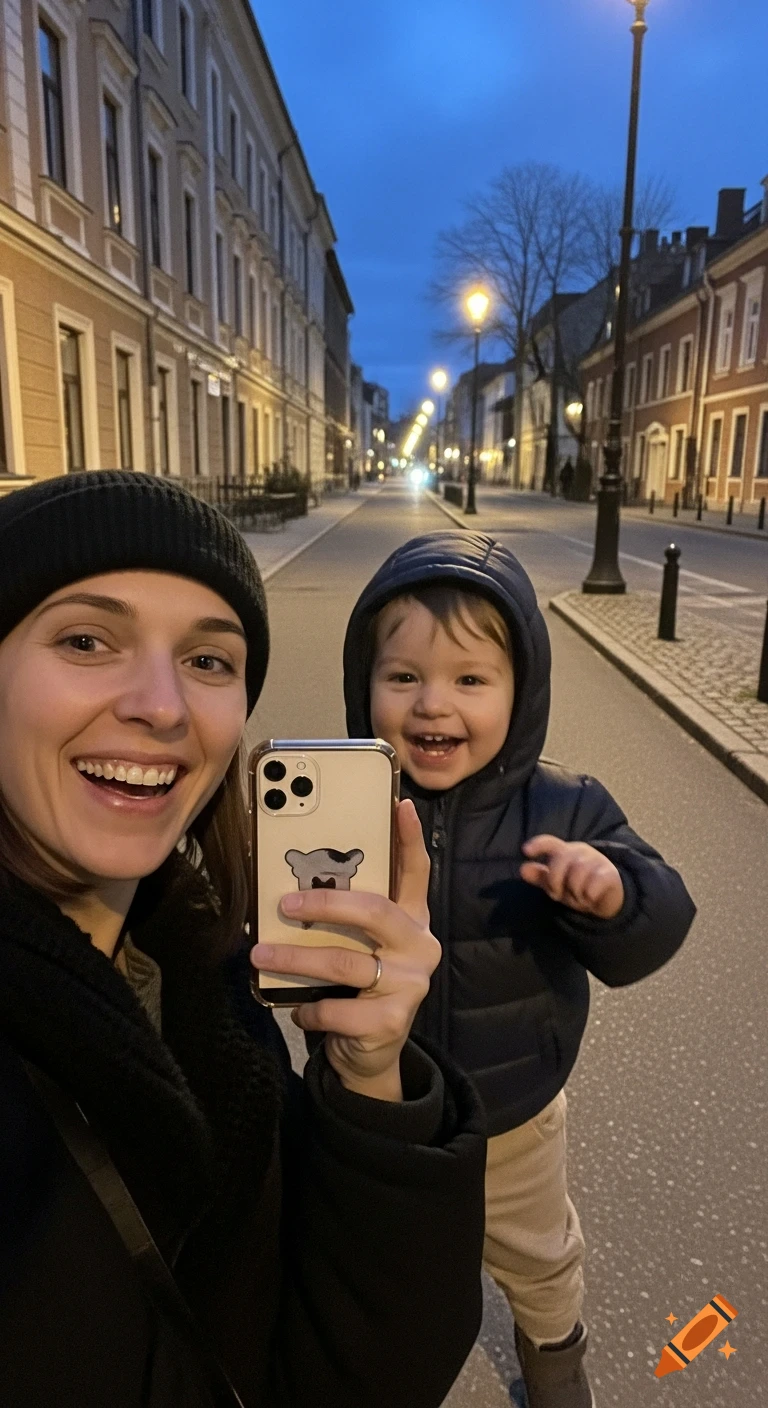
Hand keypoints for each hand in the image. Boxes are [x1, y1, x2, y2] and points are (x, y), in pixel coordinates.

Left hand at [250, 800, 439, 1100]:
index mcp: (412, 920)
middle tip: (284, 905)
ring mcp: (411, 984)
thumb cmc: (357, 987)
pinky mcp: (393, 1021)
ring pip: (345, 963)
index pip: (416, 872)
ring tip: (260, 956)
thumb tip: (291, 888)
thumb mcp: (358, 948)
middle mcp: (419, 946)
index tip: (403, 804)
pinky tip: (298, 1009)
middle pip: (374, 911)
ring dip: (295, 959)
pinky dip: (309, 1010)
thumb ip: (344, 921)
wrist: (372, 1051)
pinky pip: (337, 1010)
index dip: (410, 838)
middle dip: (324, 904)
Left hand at [520, 835, 624, 918]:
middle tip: (559, 894)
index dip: (538, 845)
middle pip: (560, 860)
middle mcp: (580, 851)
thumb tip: (522, 869)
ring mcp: (596, 860)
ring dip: (574, 893)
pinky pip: (592, 886)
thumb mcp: (558, 883)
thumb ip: (541, 876)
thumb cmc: (579, 886)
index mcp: (566, 851)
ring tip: (579, 897)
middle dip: (555, 882)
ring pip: (576, 876)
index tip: (526, 851)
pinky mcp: (609, 873)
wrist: (608, 898)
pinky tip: (591, 898)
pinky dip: (588, 896)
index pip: (550, 842)